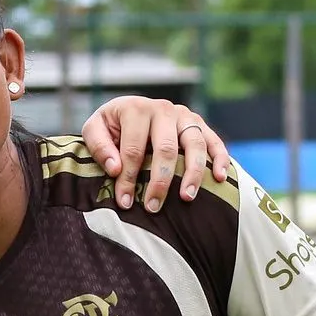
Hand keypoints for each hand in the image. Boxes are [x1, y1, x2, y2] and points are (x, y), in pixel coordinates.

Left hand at [80, 95, 230, 213]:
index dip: (129, 178)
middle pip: (165, 149)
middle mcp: (163, 109)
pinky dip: (220, 158)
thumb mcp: (95, 129)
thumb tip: (115, 169)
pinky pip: (214, 141)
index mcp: (135, 109)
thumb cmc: (111, 125)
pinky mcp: (199, 124)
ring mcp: (184, 116)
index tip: (125, 202)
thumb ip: (99, 147)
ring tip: (186, 198)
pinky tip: (220, 179)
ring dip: (193, 173)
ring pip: (194, 144)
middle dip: (159, 181)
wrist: (128, 109)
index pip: (133, 149)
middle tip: (153, 207)